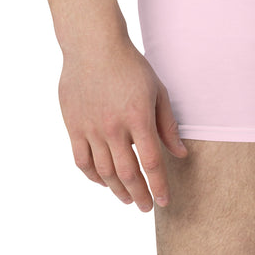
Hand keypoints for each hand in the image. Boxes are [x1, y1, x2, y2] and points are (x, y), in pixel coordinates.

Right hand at [58, 37, 187, 211]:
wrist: (94, 47)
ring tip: (127, 199)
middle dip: (139, 195)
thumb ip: (168, 125)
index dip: (159, 186)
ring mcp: (91, 128)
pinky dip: (92, 176)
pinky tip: (103, 182)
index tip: (164, 201)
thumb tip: (181, 154)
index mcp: (139, 118)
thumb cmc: (131, 66)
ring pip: (103, 171)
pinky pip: (81, 161)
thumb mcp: (158, 91)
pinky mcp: (73, 126)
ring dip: (117, 190)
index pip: (152, 162)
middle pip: (127, 173)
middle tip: (146, 208)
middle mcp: (114, 127)